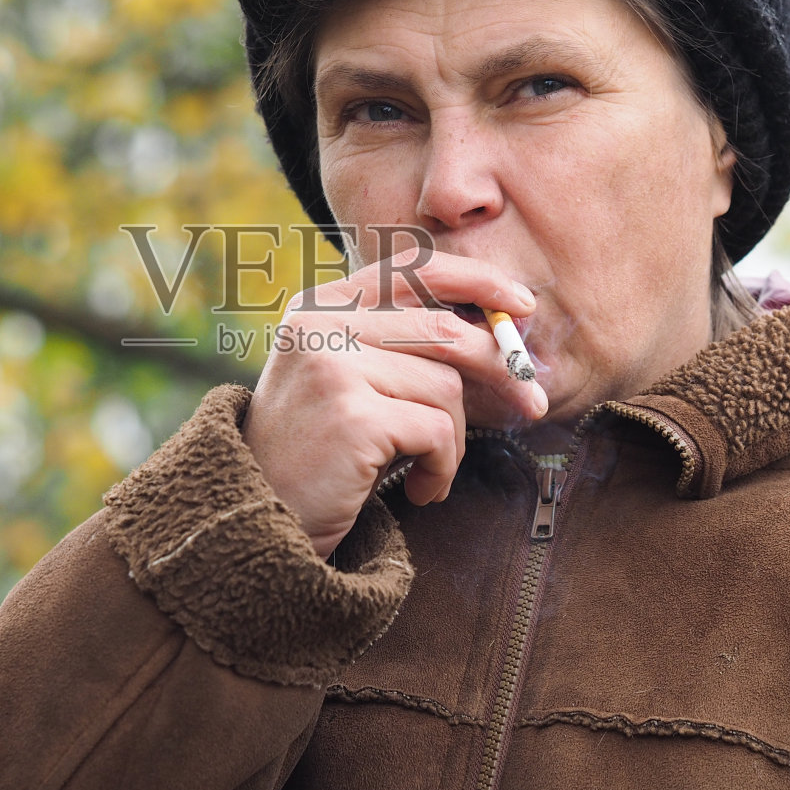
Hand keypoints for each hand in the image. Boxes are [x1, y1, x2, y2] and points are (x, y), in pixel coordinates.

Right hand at [242, 249, 546, 557]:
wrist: (257, 520)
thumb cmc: (317, 457)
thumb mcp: (348, 382)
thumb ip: (399, 345)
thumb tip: (501, 331)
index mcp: (319, 305)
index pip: (412, 270)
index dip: (477, 280)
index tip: (522, 306)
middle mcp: (319, 323)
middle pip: (444, 329)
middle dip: (500, 367)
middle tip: (532, 400)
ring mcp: (331, 364)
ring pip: (446, 387)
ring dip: (454, 440)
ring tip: (430, 471)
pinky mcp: (351, 414)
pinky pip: (438, 432)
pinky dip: (443, 469)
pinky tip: (421, 491)